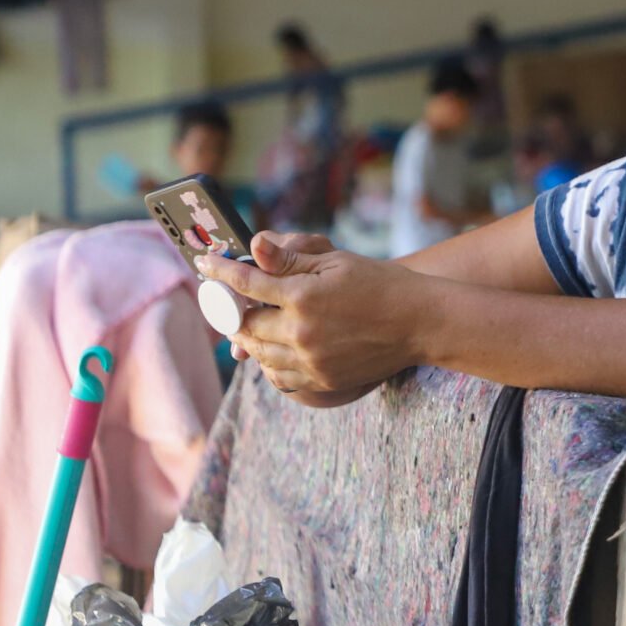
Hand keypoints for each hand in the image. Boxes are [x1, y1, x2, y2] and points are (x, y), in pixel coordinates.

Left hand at [199, 230, 425, 406]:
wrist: (421, 323)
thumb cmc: (381, 285)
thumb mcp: (336, 262)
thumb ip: (291, 259)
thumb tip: (254, 245)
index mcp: (303, 296)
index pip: (247, 283)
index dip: (221, 272)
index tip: (205, 264)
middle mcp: (301, 332)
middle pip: (245, 324)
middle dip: (231, 311)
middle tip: (226, 302)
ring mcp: (311, 360)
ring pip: (259, 353)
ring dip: (246, 338)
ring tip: (245, 326)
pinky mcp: (322, 380)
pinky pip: (279, 377)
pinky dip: (268, 363)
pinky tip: (271, 350)